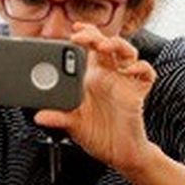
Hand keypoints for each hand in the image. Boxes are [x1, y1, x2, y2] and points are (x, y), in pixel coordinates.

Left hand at [34, 24, 154, 169]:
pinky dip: (140, 68)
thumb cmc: (96, 134)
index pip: (90, 48)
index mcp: (92, 77)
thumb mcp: (72, 125)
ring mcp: (124, 82)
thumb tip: (39, 116)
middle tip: (82, 36)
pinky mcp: (138, 93)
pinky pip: (146, 74)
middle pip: (107, 45)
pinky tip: (129, 70)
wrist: (118, 153)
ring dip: (118, 45)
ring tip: (104, 46)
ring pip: (128, 53)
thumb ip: (58, 118)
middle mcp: (109, 76)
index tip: (74, 30)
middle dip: (96, 36)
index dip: (86, 35)